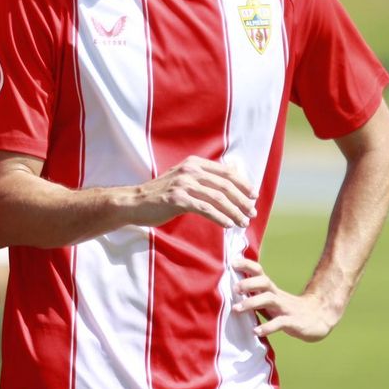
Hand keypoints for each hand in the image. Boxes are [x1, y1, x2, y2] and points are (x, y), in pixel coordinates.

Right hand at [131, 156, 255, 228]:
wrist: (135, 202)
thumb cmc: (161, 194)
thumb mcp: (183, 179)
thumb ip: (203, 179)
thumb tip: (230, 183)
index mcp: (194, 163)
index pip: (226, 172)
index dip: (243, 184)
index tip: (253, 196)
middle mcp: (190, 170)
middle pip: (225, 186)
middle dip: (242, 200)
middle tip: (252, 213)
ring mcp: (183, 184)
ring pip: (218, 198)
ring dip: (235, 212)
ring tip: (243, 223)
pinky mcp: (178, 199)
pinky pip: (206, 209)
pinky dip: (220, 218)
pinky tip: (228, 225)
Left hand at [230, 257, 338, 342]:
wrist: (320, 319)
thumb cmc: (289, 311)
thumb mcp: (272, 302)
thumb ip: (256, 297)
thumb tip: (233, 294)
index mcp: (272, 291)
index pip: (259, 273)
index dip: (247, 266)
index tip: (233, 263)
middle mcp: (278, 296)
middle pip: (264, 282)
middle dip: (248, 283)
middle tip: (234, 288)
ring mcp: (286, 308)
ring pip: (269, 300)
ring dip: (252, 303)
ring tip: (236, 309)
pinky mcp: (293, 322)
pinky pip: (279, 323)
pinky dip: (267, 327)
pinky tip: (256, 331)